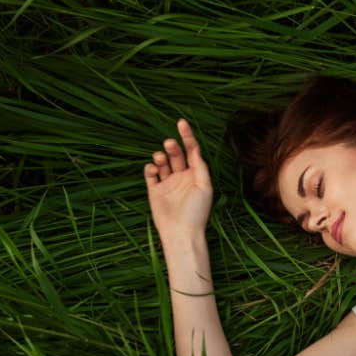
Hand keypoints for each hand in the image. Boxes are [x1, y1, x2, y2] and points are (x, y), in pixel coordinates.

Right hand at [144, 118, 212, 242]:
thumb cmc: (197, 211)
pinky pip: (150, 174)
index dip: (187, 136)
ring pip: (162, 162)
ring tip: (160, 159)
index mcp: (196, 174)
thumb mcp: (205, 187)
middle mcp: (182, 177)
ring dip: (161, 156)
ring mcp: (168, 184)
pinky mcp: (155, 191)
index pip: (192, 150)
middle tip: (169, 144)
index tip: (181, 122)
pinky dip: (150, 168)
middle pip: (176, 154)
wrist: (181, 232)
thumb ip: (200, 166)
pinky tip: (153, 169)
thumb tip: (195, 148)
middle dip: (172, 147)